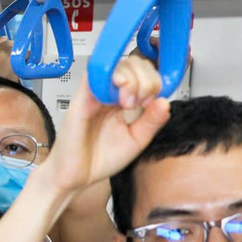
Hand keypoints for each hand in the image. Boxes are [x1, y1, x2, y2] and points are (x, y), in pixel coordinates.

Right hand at [44, 57, 170, 194]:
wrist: (76, 177)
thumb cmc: (99, 159)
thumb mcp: (136, 140)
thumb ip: (152, 121)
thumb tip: (165, 101)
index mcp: (123, 102)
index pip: (143, 74)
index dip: (155, 81)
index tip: (153, 102)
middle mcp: (109, 95)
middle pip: (132, 64)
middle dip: (147, 79)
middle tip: (143, 102)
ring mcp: (94, 95)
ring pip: (116, 65)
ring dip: (132, 79)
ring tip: (129, 104)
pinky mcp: (81, 100)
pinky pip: (93, 76)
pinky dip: (109, 78)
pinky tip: (119, 95)